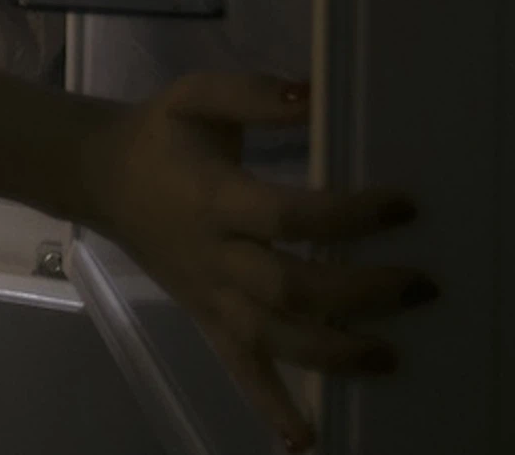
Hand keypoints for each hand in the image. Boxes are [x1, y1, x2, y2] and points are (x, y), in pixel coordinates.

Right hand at [68, 72, 428, 450]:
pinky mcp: (207, 319)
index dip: (346, 216)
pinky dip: (270, 406)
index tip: (403, 207)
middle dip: (360, 293)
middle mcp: (214, 257)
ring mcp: (209, 296)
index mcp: (212, 199)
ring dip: (334, 355)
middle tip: (420, 285)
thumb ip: (251, 95)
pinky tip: (307, 438)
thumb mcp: (194, 98)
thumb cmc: (157, 135)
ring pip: (273, 339)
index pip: (286, 218)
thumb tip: (316, 94)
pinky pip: (238, 369)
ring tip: (392, 357)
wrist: (94, 175)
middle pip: (290, 290)